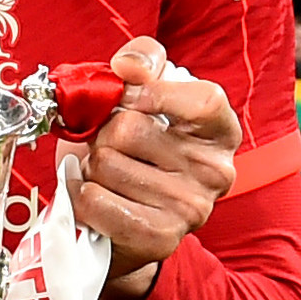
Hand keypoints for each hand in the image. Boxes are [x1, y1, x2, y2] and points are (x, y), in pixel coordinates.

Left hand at [63, 37, 238, 299]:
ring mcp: (190, 208)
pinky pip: (94, 200)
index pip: (202, 100)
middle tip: (109, 144)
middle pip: (129, 129)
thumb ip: (144, 62)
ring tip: (106, 173)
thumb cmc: (139, 147)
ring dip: (90, 166)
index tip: (128, 95)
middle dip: (103, 133)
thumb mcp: (148, 93)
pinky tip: (94, 193)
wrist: (128, 219)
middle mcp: (215, 171)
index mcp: (221, 131)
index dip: (155, 91)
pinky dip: (79, 193)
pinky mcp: (159, 238)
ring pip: (105, 165)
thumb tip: (128, 64)